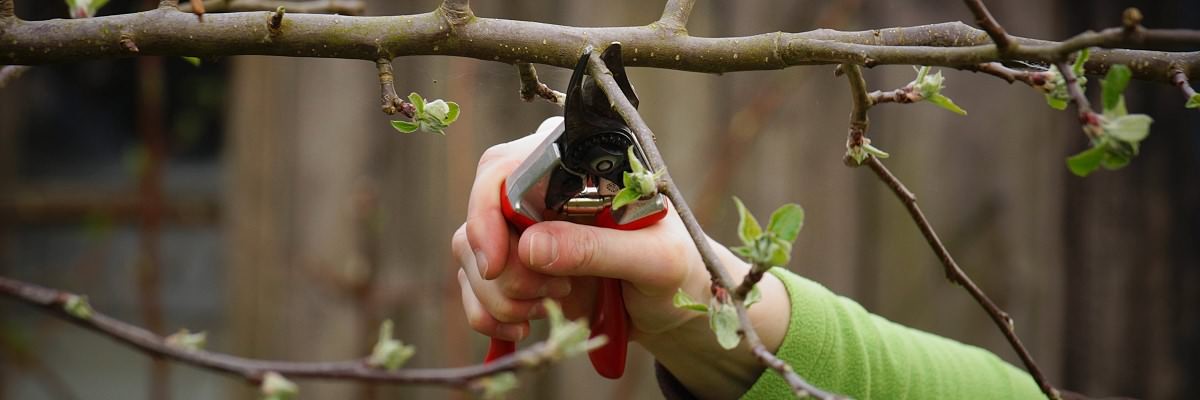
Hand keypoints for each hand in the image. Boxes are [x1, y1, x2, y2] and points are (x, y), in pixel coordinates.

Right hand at [452, 117, 789, 397]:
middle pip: (481, 215)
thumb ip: (599, 249)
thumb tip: (531, 247)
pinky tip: (522, 328)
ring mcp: (524, 228)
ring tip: (548, 310)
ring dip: (500, 295)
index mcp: (577, 165)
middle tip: (550, 294)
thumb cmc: (679, 270)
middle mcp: (542, 189)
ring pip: (468, 253)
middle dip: (502, 268)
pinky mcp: (516, 265)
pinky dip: (488, 315)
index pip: (504, 167)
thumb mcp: (654, 260)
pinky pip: (473, 286)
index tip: (495, 263)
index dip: (487, 211)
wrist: (678, 308)